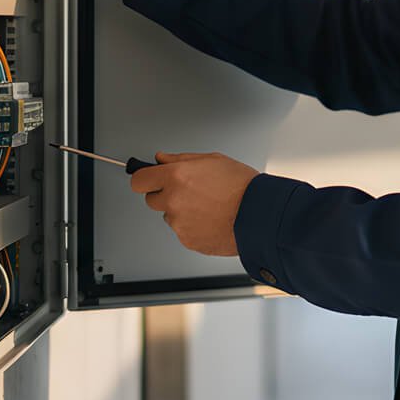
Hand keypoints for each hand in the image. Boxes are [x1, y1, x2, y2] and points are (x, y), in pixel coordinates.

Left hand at [129, 151, 259, 256]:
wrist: (260, 215)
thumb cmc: (243, 186)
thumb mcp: (213, 160)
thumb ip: (181, 159)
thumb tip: (162, 159)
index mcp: (176, 177)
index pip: (139, 180)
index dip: (144, 178)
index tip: (148, 179)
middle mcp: (173, 201)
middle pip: (151, 200)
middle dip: (164, 195)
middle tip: (188, 191)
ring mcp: (179, 223)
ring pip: (169, 216)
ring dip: (181, 211)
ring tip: (208, 206)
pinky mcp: (188, 240)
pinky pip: (182, 231)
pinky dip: (193, 226)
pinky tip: (211, 219)